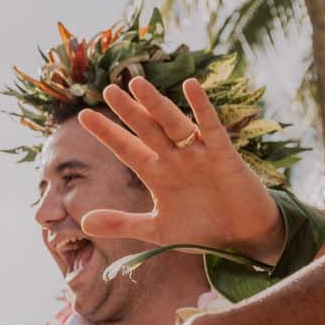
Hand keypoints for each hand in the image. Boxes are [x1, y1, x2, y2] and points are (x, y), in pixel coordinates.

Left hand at [76, 78, 285, 262]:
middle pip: (146, 130)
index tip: (83, 116)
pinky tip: (191, 86)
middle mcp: (174, 159)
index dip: (107, 133)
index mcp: (157, 174)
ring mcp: (198, 154)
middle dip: (128, 111)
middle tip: (108, 89)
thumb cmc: (202, 231)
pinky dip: (201, 108)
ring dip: (156, 104)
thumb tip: (84, 222)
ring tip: (137, 84)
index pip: (126, 149)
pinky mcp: (223, 156)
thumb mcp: (157, 231)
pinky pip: (211, 127)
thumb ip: (123, 223)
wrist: (241, 240)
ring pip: (173, 124)